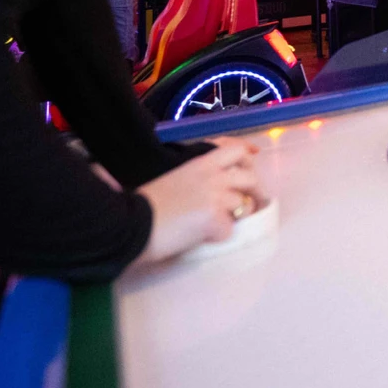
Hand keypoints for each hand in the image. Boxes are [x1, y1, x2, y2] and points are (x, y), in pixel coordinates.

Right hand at [135, 136, 264, 264]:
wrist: (132, 224)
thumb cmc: (147, 204)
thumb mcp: (176, 179)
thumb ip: (199, 179)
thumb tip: (215, 192)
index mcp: (200, 164)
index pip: (235, 151)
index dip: (247, 155)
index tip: (254, 158)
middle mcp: (213, 176)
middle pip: (250, 178)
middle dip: (255, 192)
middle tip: (253, 204)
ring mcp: (216, 196)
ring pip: (243, 205)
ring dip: (236, 216)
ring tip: (220, 224)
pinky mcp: (215, 219)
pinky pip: (229, 230)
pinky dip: (219, 236)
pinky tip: (203, 237)